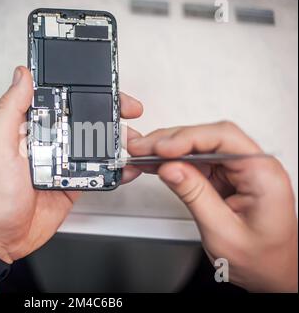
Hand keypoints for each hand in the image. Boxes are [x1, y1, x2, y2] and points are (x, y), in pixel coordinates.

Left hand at [0, 67, 143, 262]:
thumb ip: (9, 110)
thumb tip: (22, 75)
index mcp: (27, 126)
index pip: (58, 98)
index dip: (82, 88)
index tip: (103, 84)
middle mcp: (46, 140)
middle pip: (82, 118)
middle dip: (109, 111)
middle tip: (128, 110)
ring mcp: (60, 162)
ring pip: (94, 143)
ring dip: (115, 139)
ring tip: (133, 140)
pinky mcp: (71, 182)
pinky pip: (97, 171)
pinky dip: (114, 168)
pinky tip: (126, 166)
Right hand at [127, 121, 297, 291]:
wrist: (271, 274)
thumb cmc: (261, 259)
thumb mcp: (222, 231)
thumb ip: (195, 195)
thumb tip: (170, 168)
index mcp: (263, 174)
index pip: (224, 138)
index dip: (188, 138)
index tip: (161, 148)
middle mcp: (253, 166)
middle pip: (208, 137)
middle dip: (171, 141)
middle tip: (141, 148)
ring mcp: (238, 170)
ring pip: (198, 146)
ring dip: (167, 149)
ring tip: (142, 155)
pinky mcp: (225, 177)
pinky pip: (196, 161)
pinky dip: (173, 161)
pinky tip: (155, 162)